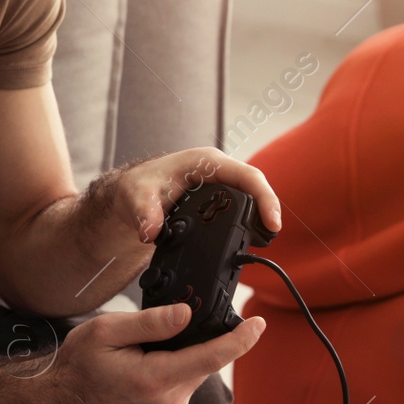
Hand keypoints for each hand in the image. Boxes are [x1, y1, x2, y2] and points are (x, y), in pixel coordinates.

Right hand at [40, 302, 264, 403]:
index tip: (258, 324)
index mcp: (153, 380)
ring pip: (193, 375)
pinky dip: (173, 374)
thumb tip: (186, 315)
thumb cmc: (80, 364)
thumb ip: (150, 323)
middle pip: (201, 362)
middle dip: (188, 342)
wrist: (65, 401)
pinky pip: (184, 388)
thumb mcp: (106, 330)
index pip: (210, 357)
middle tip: (148, 340)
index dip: (240, 340)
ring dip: (178, 360)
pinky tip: (144, 374)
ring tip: (139, 360)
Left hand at [92, 147, 281, 245]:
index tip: (272, 222)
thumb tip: (151, 232)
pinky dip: (247, 222)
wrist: (131, 192)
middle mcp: (217, 171)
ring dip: (259, 217)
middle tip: (270, 237)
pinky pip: (239, 207)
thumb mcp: (137, 196)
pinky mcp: (216, 199)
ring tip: (264, 241)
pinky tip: (251, 240)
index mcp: (206, 162)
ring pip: (249, 198)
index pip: (247, 176)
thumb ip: (145, 212)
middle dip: (267, 210)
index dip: (264, 198)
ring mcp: (218, 184)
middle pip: (254, 188)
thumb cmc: (137, 186)